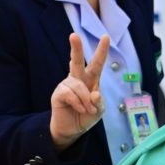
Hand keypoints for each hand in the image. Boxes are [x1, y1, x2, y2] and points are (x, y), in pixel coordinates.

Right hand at [49, 33, 109, 150]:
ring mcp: (67, 85)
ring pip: (78, 86)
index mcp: (91, 79)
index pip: (97, 63)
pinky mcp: (59, 93)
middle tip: (73, 35)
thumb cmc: (87, 116)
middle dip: (76, 48)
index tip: (106, 37)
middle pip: (77, 61)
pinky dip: (78, 104)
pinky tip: (79, 109)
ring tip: (86, 110)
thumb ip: (99, 102)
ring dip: (85, 100)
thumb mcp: (99, 110)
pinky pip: (70, 94)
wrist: (72, 129)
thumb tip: (95, 93)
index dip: (101, 51)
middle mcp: (78, 79)